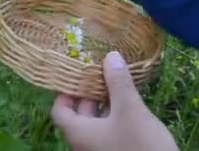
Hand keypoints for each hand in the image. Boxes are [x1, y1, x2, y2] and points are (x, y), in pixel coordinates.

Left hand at [51, 51, 178, 150]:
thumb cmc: (140, 145)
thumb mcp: (130, 110)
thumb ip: (118, 83)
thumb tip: (110, 56)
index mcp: (77, 132)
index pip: (59, 110)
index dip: (66, 91)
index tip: (78, 73)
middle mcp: (83, 143)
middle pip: (78, 114)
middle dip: (89, 92)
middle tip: (100, 72)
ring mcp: (99, 149)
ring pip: (96, 123)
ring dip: (104, 103)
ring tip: (116, 82)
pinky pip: (109, 131)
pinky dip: (114, 116)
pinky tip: (128, 103)